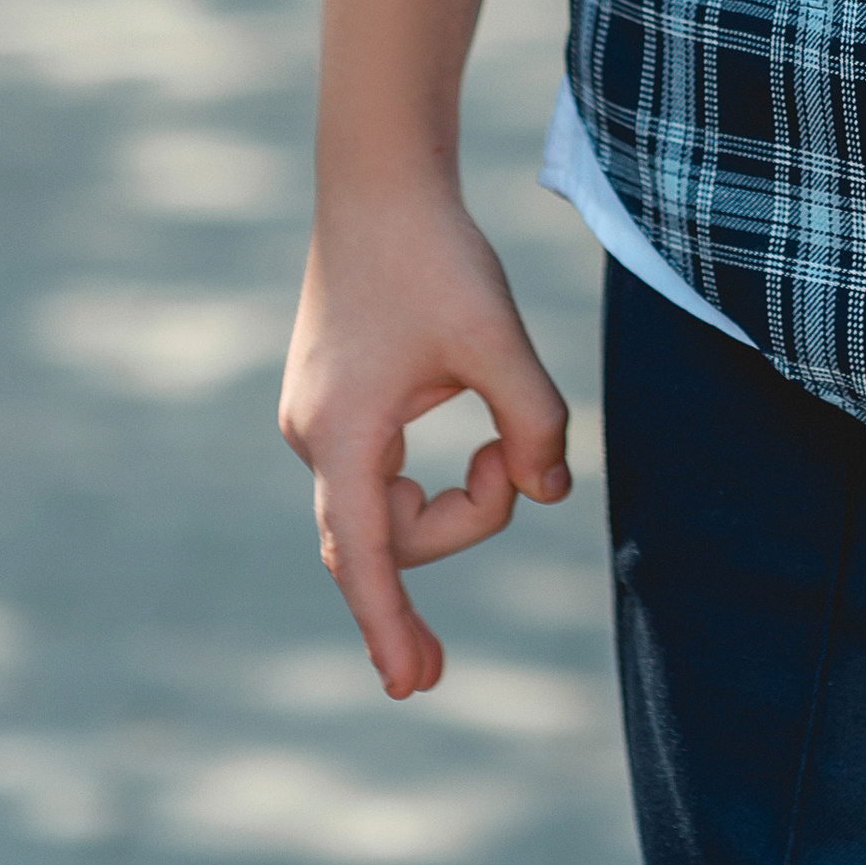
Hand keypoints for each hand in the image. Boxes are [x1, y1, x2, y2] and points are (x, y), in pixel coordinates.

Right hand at [279, 195, 571, 696]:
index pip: (368, 556)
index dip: (391, 625)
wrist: (378, 178)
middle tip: (515, 469)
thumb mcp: (496, 336)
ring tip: (500, 442)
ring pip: (383, 500)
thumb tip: (552, 494)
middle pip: (387, 533)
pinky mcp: (327, 395)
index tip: (413, 686)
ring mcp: (313, 416)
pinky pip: (375, 468)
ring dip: (450, 495)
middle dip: (457, 528)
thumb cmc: (434, 253)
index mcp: (344, 433)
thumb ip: (532, 420)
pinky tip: (466, 443)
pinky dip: (424, 473)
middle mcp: (313, 435)